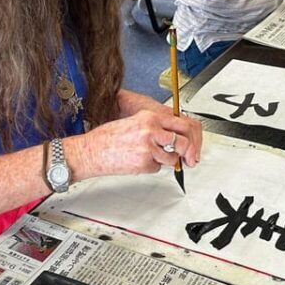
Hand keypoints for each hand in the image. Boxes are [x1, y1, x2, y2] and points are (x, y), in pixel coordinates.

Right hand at [72, 110, 201, 178]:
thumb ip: (154, 126)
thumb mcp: (134, 122)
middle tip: (187, 158)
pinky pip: (157, 168)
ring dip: (165, 160)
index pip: (182, 123)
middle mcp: (151, 130)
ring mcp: (148, 147)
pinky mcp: (144, 162)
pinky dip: (151, 167)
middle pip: (183, 141)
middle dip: (187, 151)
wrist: (91, 151)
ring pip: (171, 157)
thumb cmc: (108, 138)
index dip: (191, 136)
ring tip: (147, 156)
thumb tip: (172, 135)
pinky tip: (136, 162)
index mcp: (150, 117)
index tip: (193, 144)